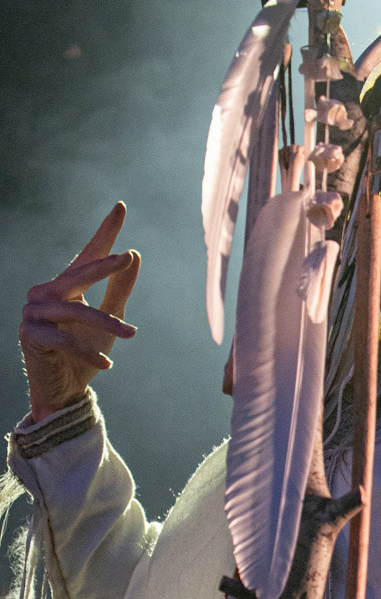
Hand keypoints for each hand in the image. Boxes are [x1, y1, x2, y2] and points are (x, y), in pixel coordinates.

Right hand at [20, 202, 139, 422]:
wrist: (65, 391)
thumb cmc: (86, 354)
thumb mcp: (110, 321)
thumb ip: (119, 290)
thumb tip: (133, 255)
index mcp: (66, 286)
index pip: (87, 254)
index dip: (105, 232)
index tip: (121, 206)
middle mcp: (46, 293)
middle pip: (77, 274)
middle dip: (103, 265)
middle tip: (127, 256)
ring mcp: (34, 312)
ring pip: (75, 310)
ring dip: (106, 323)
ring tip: (131, 334)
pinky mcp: (30, 336)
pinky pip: (64, 338)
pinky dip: (88, 352)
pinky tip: (107, 364)